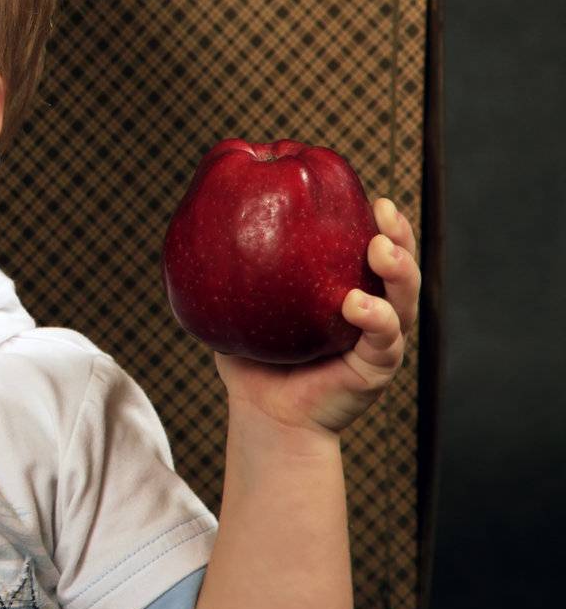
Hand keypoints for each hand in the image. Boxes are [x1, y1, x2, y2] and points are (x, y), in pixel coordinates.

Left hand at [213, 197, 420, 438]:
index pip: (370, 246)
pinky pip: (385, 340)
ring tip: (379, 248)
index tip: (369, 195)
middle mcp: (372, 308)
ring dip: (399, 270)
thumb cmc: (252, 356)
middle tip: (382, 211)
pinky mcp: (377, 367)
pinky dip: (376, 319)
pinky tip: (357, 304)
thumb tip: (206, 209)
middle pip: (399, 266)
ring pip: (403, 300)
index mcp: (346, 287)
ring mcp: (378, 338)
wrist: (263, 413)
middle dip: (398, 234)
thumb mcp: (243, 303)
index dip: (378, 220)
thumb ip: (234, 264)